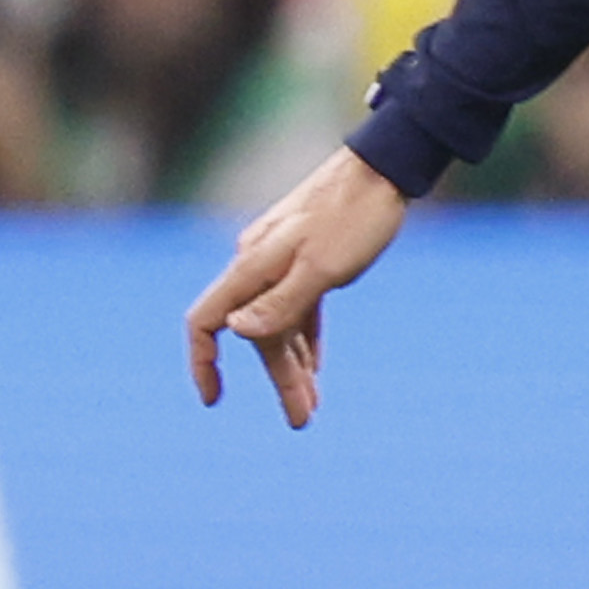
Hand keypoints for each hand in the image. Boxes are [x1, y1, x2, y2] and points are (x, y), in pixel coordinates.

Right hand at [183, 146, 410, 425]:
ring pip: (281, 323)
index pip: (207, 321)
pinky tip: (317, 365)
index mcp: (253, 267)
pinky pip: (300, 307)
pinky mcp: (310, 258)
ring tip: (312, 405)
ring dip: (296, 364)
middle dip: (278, 377)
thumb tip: (236, 331)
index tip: (213, 397)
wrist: (386, 169)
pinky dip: (307, 337)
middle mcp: (259, 265)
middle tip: (302, 420)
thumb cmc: (357, 216)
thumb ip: (281, 302)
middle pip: (256, 332)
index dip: (203, 361)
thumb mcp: (324, 267)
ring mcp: (283, 261)